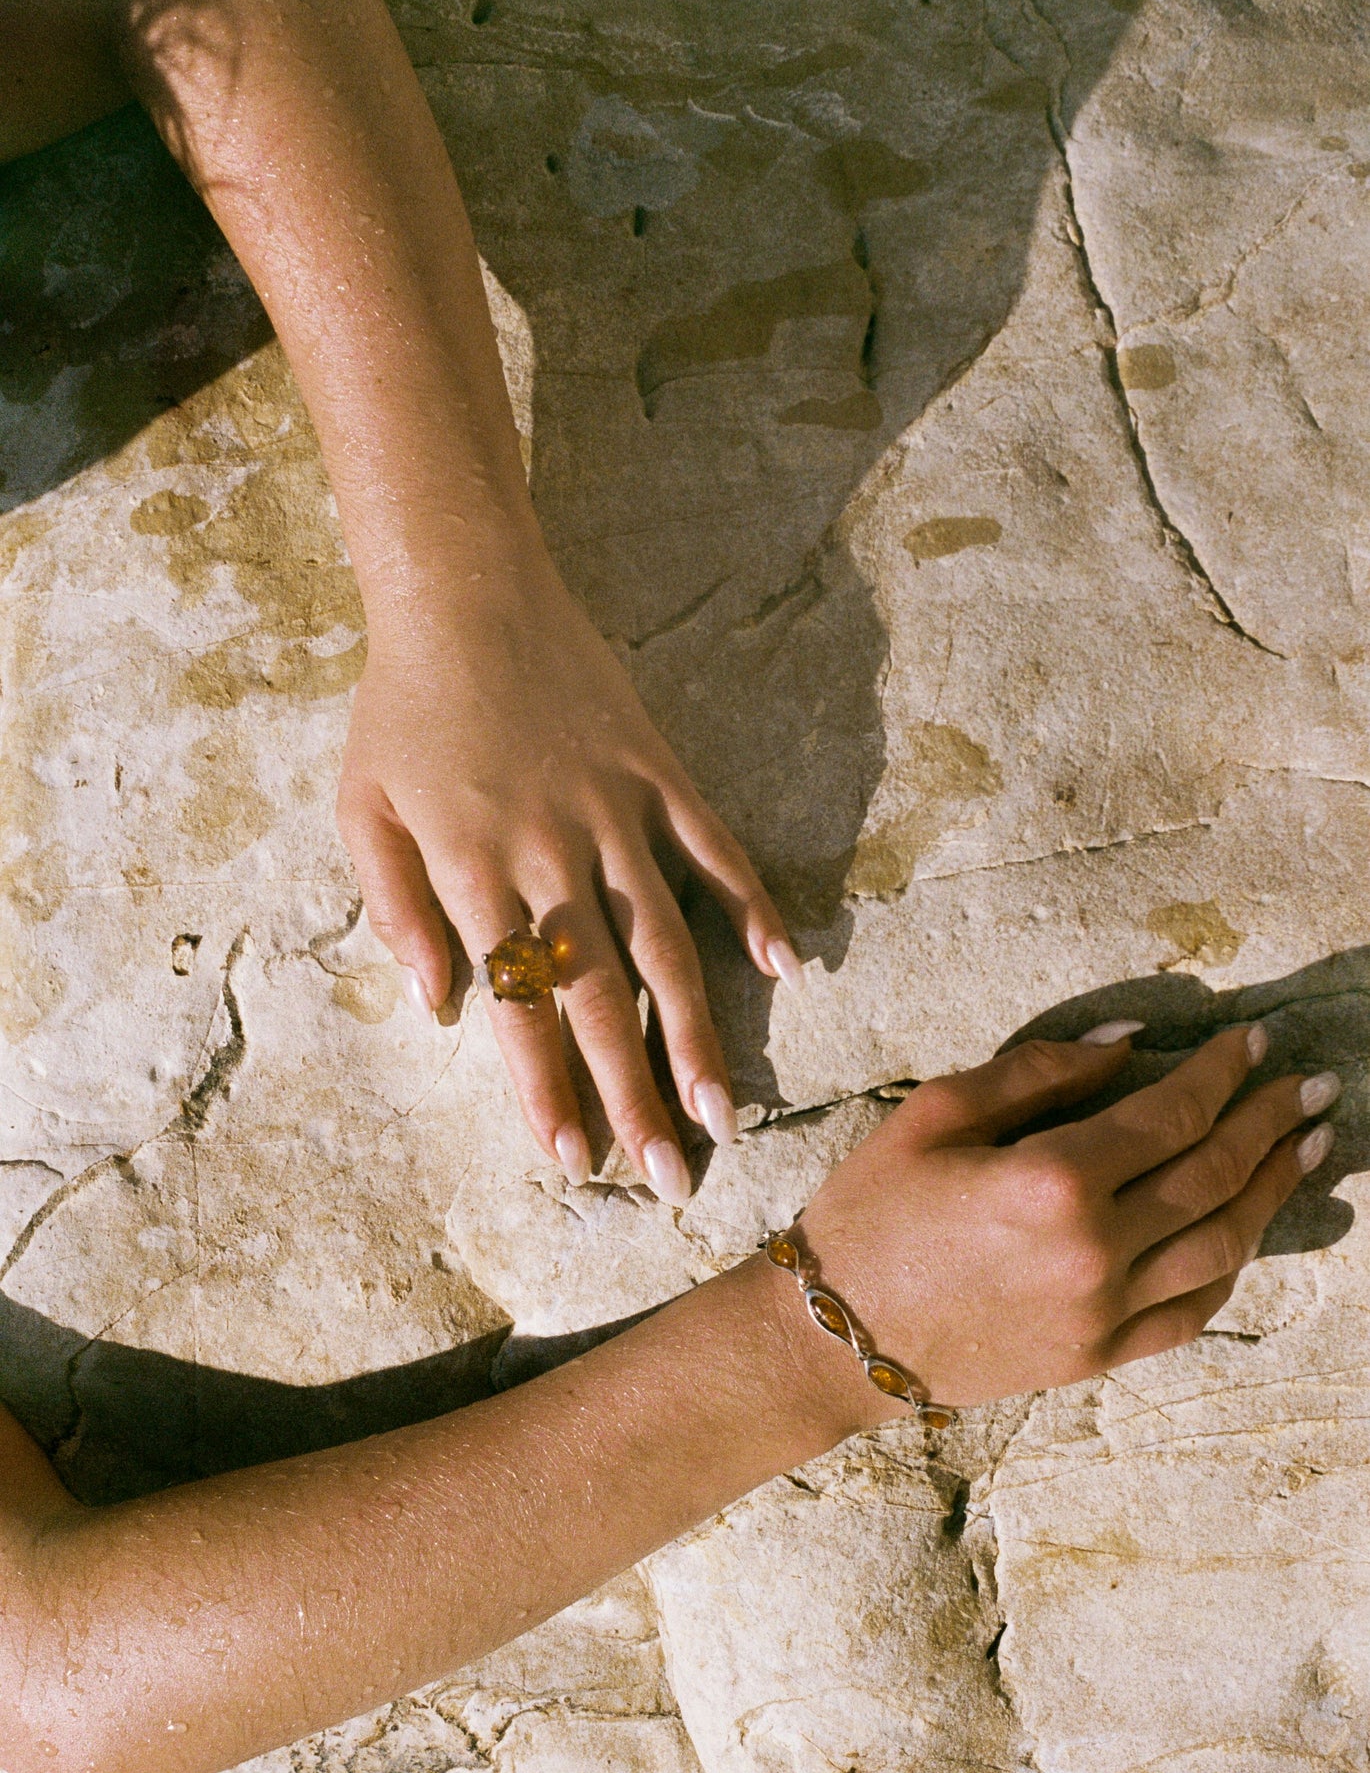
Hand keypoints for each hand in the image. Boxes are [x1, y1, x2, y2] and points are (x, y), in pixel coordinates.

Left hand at [336, 562, 797, 1200]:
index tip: (575, 1162)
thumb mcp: (361, 810)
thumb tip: (440, 1005)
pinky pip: (715, 848)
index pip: (517, 1008)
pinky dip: (753, 905)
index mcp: (475, 875)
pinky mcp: (658, 773)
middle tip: (670, 1178)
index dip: (547, 1090)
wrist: (464, 593)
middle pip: (604, 998)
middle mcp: (554, 857)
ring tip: (726, 1111)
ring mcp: (616, 814)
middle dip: (636, 1096)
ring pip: (668, 944)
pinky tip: (788, 966)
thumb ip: (394, 911)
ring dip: (701, 1034)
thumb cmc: (402, 711)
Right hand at [785, 1020, 1337, 1421]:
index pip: (1174, 1114)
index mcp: (1052, 1181)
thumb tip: (1126, 1045)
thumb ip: (1037, 1071)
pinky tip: (1247, 1228)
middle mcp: (1093, 1251)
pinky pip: (1191, 1310)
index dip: (1224, 1071)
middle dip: (1271, 1122)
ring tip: (1304, 1148)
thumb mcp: (934, 1115)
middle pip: (1215, 1174)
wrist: (832, 1336)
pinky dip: (1230, 1265)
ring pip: (1221, 1245)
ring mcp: (1102, 1313)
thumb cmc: (870, 1210)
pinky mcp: (1095, 1357)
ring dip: (1272, 1190)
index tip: (1253, 1040)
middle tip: (1309, 1087)